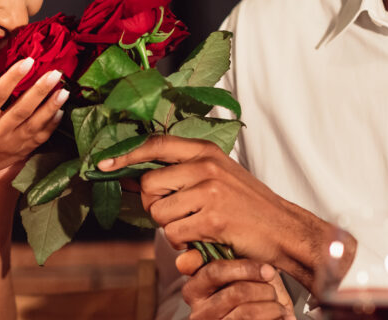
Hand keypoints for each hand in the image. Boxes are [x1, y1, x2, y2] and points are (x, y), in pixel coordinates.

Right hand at [0, 59, 67, 178]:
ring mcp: (9, 144)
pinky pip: (39, 138)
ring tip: (63, 91)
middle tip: (55, 74)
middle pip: (21, 110)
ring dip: (50, 108)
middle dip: (40, 91)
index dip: (13, 78)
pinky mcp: (20, 151)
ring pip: (34, 125)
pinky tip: (60, 111)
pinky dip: (51, 125)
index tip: (29, 62)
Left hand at [98, 135, 332, 289]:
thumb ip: (182, 172)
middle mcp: (205, 166)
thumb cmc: (247, 205)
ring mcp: (210, 191)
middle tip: (175, 215)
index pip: (155, 144)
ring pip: (159, 213)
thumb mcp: (218, 175)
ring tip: (195, 226)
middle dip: (154, 206)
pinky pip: (175, 234)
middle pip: (150, 185)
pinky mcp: (212, 218)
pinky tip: (204, 239)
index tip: (103, 164)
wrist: (283, 229)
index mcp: (205, 151)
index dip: (126, 154)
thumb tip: (136, 177)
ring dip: (170, 227)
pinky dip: (184, 243)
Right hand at [182, 258, 295, 319]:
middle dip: (264, 290)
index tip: (268, 270)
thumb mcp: (240, 279)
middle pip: (235, 292)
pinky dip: (275, 318)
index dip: (245, 269)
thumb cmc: (250, 300)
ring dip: (272, 307)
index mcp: (195, 289)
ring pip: (247, 312)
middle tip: (274, 292)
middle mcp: (199, 311)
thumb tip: (246, 262)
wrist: (258, 319)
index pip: (215, 272)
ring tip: (280, 307)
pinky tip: (280, 317)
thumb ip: (235, 267)